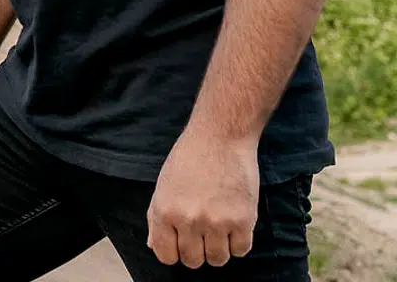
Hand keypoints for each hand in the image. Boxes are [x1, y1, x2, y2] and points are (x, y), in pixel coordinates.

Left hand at [147, 129, 259, 268]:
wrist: (220, 136)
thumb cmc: (190, 158)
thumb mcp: (164, 186)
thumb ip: (156, 219)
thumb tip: (153, 246)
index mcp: (165, 212)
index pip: (166, 256)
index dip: (175, 251)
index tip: (183, 241)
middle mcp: (188, 220)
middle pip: (193, 261)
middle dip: (198, 250)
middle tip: (204, 232)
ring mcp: (216, 221)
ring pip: (218, 260)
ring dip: (220, 248)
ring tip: (220, 228)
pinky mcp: (242, 219)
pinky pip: (241, 250)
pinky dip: (239, 242)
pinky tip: (235, 223)